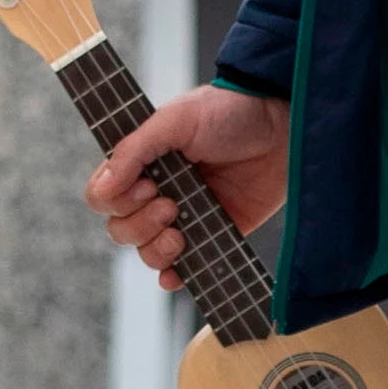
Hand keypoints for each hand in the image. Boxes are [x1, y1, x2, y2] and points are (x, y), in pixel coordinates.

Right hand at [87, 84, 291, 290]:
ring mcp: (183, 217)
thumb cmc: (229, 112)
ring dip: (155, 249)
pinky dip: (173, 276)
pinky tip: (178, 273)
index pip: (104, 196)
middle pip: (120, 229)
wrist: (282, 127)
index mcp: (141, 163)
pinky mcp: (211, 236)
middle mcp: (156, 192)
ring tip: (180, 231)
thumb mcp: (176, 119)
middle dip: (139, 224)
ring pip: (146, 252)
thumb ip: (135, 150)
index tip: (147, 185)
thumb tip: (105, 186)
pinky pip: (182, 269)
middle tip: (171, 204)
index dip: (117, 200)